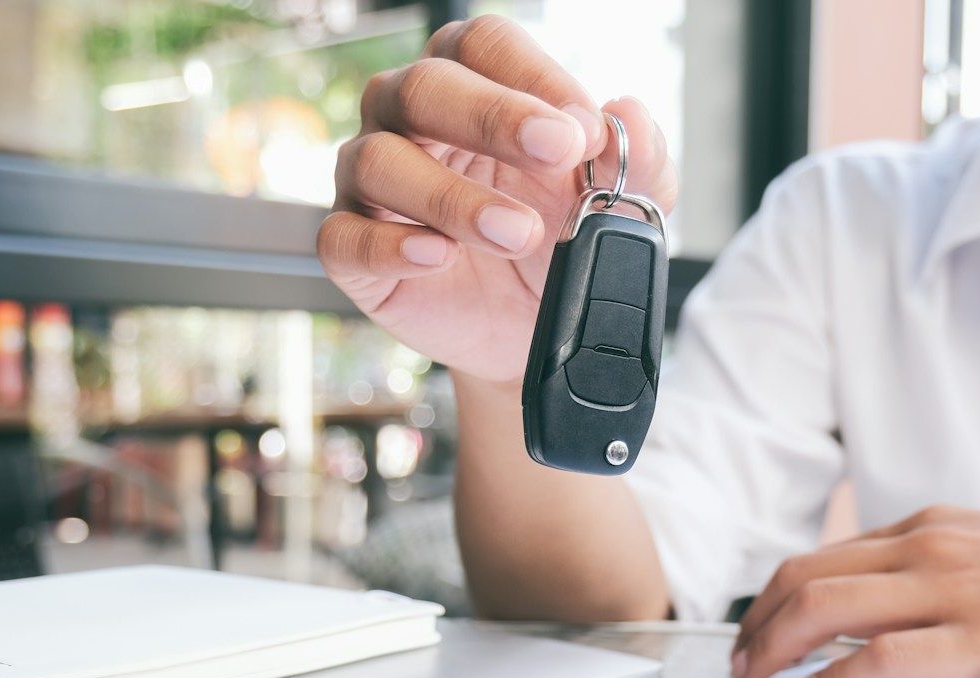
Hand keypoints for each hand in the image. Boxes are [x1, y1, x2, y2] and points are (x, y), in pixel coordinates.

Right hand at [318, 15, 677, 386]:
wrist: (533, 331)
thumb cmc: (559, 242)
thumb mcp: (618, 204)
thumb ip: (635, 159)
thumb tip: (630, 113)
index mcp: (471, 82)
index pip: (484, 45)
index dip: (533, 76)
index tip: (582, 130)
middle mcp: (408, 119)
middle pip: (424, 87)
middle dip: (493, 118)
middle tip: (557, 155)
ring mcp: (371, 184)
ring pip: (381, 161)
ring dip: (453, 196)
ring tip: (517, 233)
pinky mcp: (352, 250)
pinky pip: (344, 238)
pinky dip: (390, 246)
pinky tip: (438, 255)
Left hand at [732, 506, 979, 677]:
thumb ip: (939, 577)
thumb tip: (884, 619)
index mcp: (933, 531)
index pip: (821, 560)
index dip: (772, 602)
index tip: (756, 636)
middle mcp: (931, 552)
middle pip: (804, 580)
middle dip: (757, 626)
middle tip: (740, 666)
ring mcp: (955, 592)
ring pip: (826, 610)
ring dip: (777, 649)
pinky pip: (884, 659)